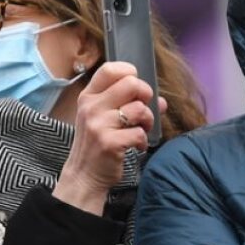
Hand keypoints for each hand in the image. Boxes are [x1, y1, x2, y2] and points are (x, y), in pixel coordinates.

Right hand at [53, 61, 166, 214]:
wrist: (83, 175)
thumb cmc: (97, 143)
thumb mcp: (104, 118)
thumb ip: (129, 103)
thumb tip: (161, 101)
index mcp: (89, 96)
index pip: (110, 69)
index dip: (130, 73)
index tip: (135, 89)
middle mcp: (91, 107)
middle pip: (131, 84)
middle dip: (145, 96)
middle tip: (142, 111)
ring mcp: (99, 124)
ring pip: (139, 109)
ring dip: (147, 121)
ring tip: (140, 130)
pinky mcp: (109, 143)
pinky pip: (139, 133)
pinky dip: (143, 141)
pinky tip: (136, 146)